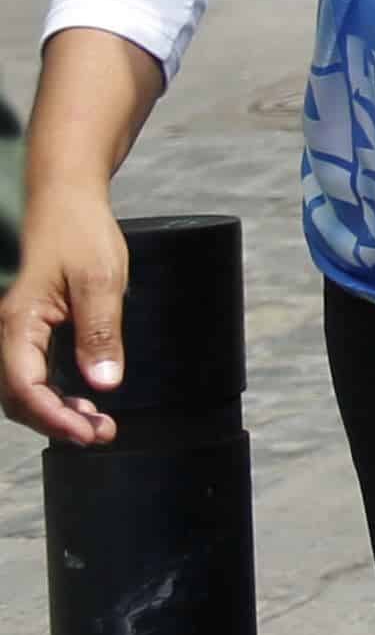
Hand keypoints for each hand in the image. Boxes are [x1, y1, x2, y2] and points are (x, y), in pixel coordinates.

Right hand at [0, 187, 130, 448]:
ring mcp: (16, 331)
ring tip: (98, 423)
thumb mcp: (100, 280)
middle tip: (103, 434)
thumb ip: (100, 332)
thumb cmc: (81, 233)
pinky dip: (52, 394)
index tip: (91, 434)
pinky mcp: (29, 329)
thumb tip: (104, 384)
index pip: (25, 387)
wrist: (66, 200)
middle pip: (18, 396)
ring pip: (21, 388)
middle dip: (56, 422)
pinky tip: (81, 400)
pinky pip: (30, 373)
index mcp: (17, 321)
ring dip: (54, 411)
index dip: (55, 418)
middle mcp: (8, 331)